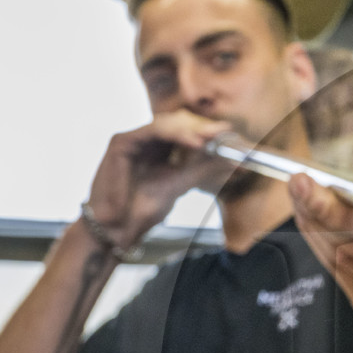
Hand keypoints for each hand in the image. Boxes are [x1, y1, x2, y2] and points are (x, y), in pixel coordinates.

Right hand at [84, 111, 235, 245]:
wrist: (118, 229)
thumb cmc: (143, 209)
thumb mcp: (180, 185)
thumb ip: (204, 170)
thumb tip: (234, 160)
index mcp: (161, 148)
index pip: (187, 131)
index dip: (209, 131)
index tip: (233, 135)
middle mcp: (147, 140)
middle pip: (179, 122)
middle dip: (203, 127)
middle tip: (226, 134)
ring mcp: (134, 139)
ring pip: (167, 123)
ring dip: (192, 129)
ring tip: (212, 138)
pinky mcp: (121, 143)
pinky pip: (151, 132)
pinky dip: (174, 134)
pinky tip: (194, 142)